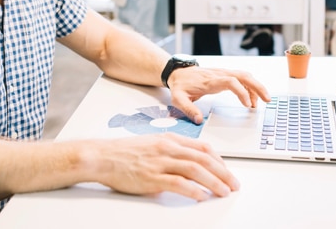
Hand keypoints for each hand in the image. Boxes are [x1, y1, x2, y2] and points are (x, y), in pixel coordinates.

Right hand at [91, 133, 238, 200]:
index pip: (203, 147)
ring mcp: (160, 162)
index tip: (227, 171)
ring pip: (195, 170)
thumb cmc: (125, 152)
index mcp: (170, 139)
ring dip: (213, 182)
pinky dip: (192, 190)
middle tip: (233, 184)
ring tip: (223, 192)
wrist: (103, 156)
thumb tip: (190, 164)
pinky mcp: (151, 177)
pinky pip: (177, 183)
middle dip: (223, 173)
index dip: (220, 160)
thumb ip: (172, 151)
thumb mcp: (153, 144)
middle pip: (203, 159)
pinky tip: (201, 196)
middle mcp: (168, 148)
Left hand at [166, 66, 269, 123]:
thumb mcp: (178, 98)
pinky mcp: (225, 75)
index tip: (248, 104)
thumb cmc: (180, 85)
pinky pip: (242, 78)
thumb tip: (199, 120)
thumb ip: (188, 109)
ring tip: (262, 102)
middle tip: (267, 99)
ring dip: (256, 87)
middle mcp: (219, 75)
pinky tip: (252, 99)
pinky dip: (250, 87)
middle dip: (257, 87)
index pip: (230, 82)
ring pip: (245, 76)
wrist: (178, 73)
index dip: (241, 91)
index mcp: (210, 81)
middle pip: (243, 76)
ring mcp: (223, 73)